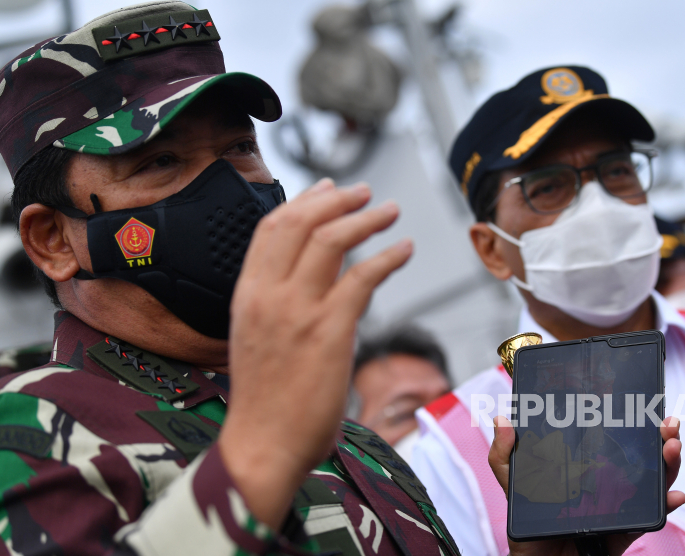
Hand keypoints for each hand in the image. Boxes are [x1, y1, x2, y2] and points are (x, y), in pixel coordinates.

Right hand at [220, 179, 411, 527]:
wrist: (262, 446)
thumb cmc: (264, 398)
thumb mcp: (256, 336)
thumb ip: (276, 302)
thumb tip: (310, 276)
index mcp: (246, 293)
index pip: (271, 227)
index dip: (303, 201)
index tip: (328, 189)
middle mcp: (268, 294)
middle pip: (301, 222)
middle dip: (337, 199)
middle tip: (364, 192)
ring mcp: (297, 311)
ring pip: (332, 240)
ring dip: (366, 219)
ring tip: (389, 211)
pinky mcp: (329, 331)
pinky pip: (363, 277)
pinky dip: (388, 257)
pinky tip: (404, 250)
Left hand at [488, 415, 684, 555]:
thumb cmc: (527, 524)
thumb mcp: (513, 484)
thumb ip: (504, 454)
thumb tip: (502, 420)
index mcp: (586, 468)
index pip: (614, 442)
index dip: (631, 425)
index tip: (642, 407)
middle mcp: (608, 484)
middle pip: (642, 459)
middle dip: (660, 440)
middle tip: (668, 425)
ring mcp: (619, 506)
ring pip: (652, 484)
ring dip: (668, 466)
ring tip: (672, 448)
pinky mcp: (624, 531)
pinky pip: (649, 519)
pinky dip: (666, 507)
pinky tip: (675, 496)